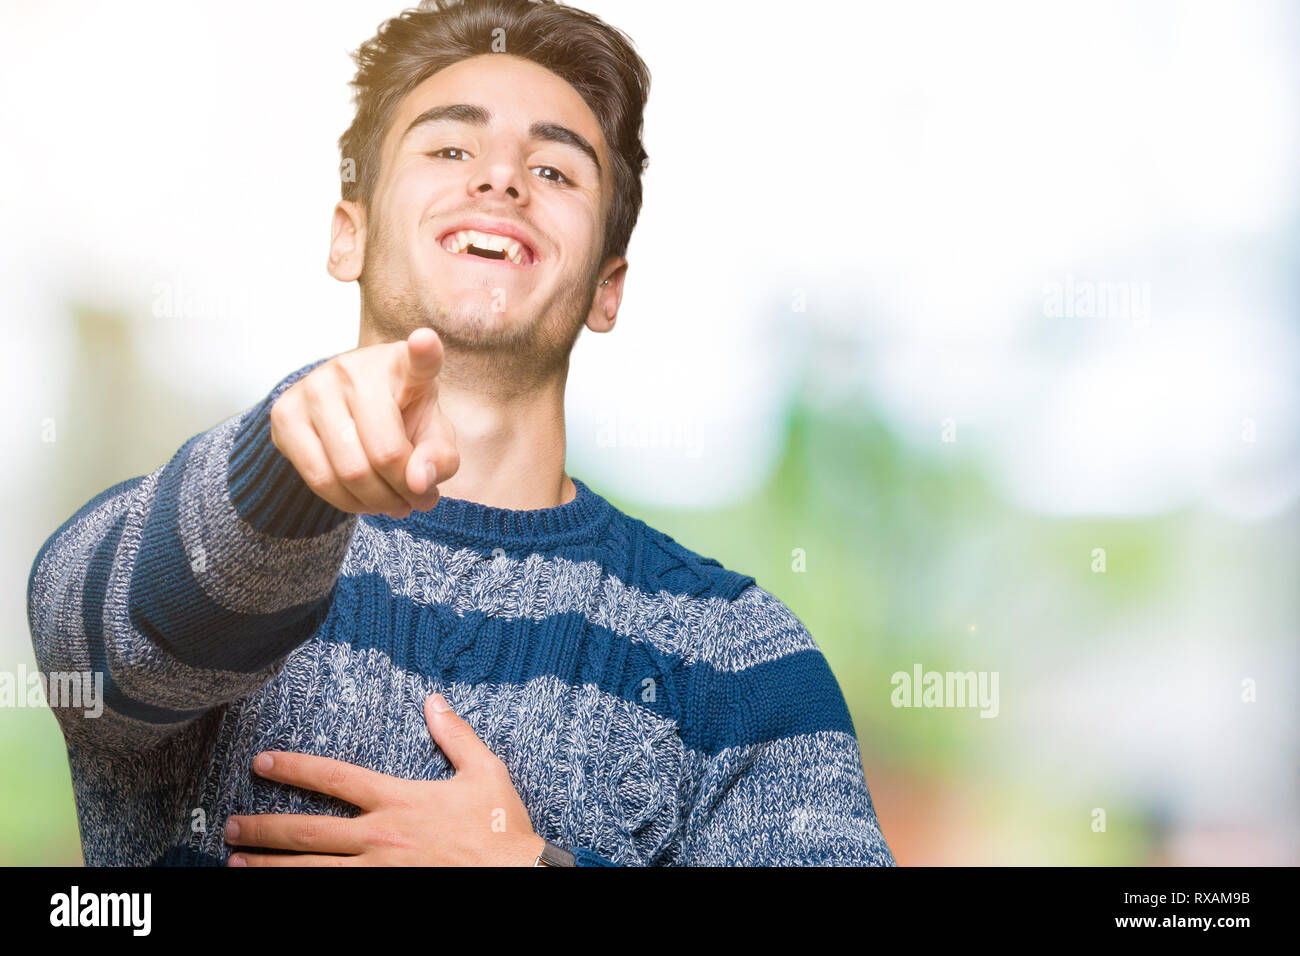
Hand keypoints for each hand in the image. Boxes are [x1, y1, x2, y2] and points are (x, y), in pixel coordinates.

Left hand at [224, 693, 544, 865]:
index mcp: (398, 799)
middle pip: (308, 832)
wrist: (515, 876)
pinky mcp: (383, 896)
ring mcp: (378, 872)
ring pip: (310, 871)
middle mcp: (379, 836)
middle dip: (264, 828)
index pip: (333, 778)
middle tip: (229, 827)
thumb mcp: (485, 771)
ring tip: (234, 864)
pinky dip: (300, 893)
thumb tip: (435, 701)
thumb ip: (455, 736)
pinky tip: (273, 894)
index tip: (262, 761)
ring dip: (269, 867)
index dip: (293, 767)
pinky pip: (334, 894)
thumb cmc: (501, 827)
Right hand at [269, 327, 459, 517]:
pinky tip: (363, 499)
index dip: (424, 352)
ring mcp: (314, 387)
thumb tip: (418, 482)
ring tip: (392, 503)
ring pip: (349, 472)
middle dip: (404, 492)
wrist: (345, 409)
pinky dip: (347, 502)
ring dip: (377, 503)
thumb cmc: (399, 418)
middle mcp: (355, 369)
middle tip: (414, 501)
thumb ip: (439, 458)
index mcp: (402, 364)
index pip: (418, 358)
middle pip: (384, 453)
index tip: (425, 342)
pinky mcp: (284, 413)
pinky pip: (318, 479)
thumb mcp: (431, 434)